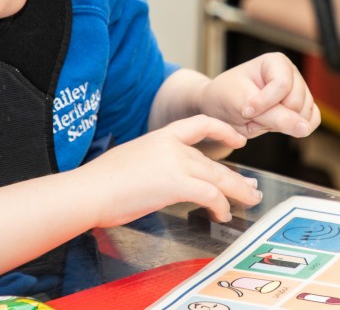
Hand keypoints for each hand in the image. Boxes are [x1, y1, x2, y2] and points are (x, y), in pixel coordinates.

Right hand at [79, 115, 261, 226]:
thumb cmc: (100, 183)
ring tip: (249, 202)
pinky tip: (221, 215)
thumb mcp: (132, 161)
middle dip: (237, 178)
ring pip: (219, 177)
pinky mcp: (175, 184)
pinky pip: (210, 195)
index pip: (199, 124)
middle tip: (252, 188)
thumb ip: (154, 165)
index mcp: (160, 136)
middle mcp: (171, 146)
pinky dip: (220, 206)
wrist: (88, 190)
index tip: (238, 139)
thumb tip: (163, 181)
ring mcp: (175, 163)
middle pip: (214, 162)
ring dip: (238, 193)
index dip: (223, 130)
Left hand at [201, 52, 320, 138]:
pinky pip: (313, 121)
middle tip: (250, 114)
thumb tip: (304, 128)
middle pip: (295, 103)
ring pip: (304, 115)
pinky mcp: (304, 107)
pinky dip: (294, 129)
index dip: (264, 103)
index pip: (282, 85)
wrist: (221, 107)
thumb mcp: (242, 106)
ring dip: (278, 124)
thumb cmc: (227, 98)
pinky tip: (274, 125)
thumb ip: (275, 117)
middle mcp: (292, 74)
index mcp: (276, 62)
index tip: (245, 110)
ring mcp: (300, 91)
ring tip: (259, 118)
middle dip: (271, 116)